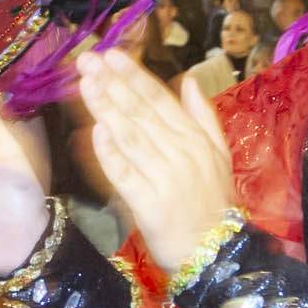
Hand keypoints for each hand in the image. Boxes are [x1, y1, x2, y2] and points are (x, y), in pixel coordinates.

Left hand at [76, 49, 235, 273]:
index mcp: (196, 140)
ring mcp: (164, 178)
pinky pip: (126, 175)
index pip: (160, 100)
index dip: (135, 76)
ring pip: (131, 137)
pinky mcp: (149, 205)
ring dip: (108, 108)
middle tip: (88, 59)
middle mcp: (181, 153)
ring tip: (87, 83)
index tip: (112, 54)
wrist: (217, 253)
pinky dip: (111, 153)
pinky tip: (95, 131)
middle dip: (113, 83)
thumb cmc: (213, 204)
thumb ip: (204, 116)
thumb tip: (189, 80)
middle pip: (142, 113)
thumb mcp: (220, 156)